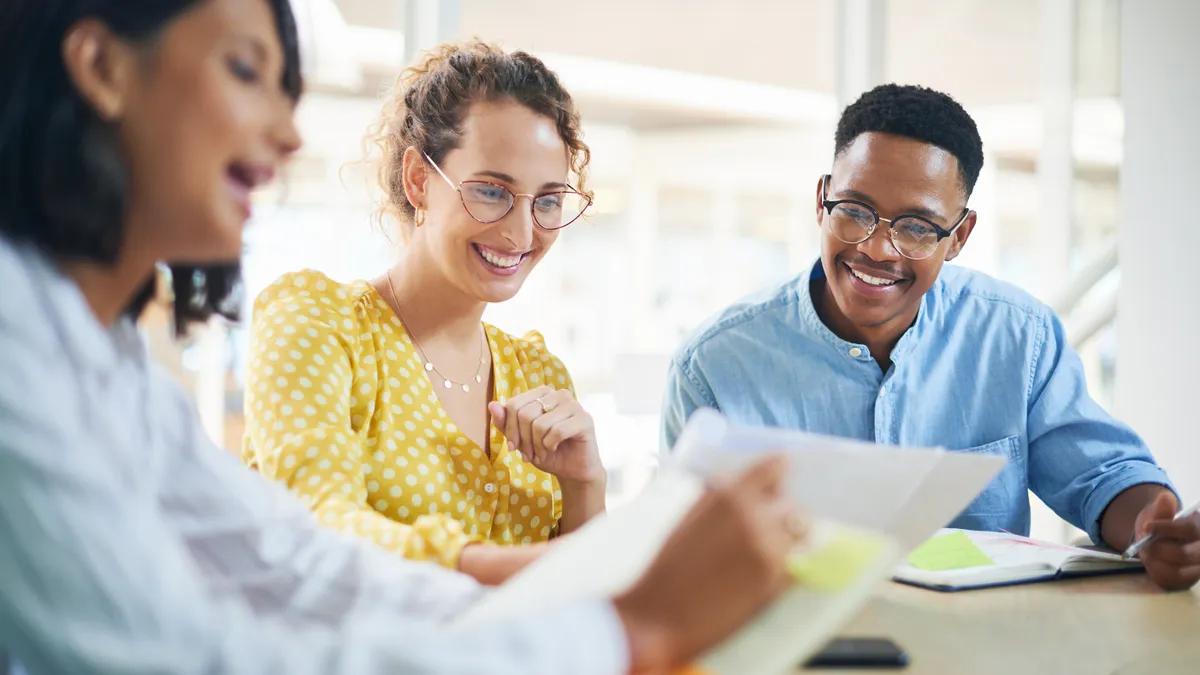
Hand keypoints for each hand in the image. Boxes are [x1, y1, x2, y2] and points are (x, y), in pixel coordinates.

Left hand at [488, 386, 604, 485]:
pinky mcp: (585, 420)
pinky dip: (551, 446)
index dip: (509, 429)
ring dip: (537, 446)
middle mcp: (559, 394)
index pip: (514, 404)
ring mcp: (574, 405)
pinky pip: (558, 431)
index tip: (513, 447)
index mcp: (542, 393)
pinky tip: (555, 449)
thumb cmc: (547, 451)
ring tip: (542, 453)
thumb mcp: (520, 439)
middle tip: (528, 454)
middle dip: (523, 440)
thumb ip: (505, 423)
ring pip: (540, 424)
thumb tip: (492, 405)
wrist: (572, 470)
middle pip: (525, 414)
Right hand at [612, 455, 803, 671]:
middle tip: (766, 528)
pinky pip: (796, 565)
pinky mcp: (774, 581)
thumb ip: (716, 499)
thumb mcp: (687, 519)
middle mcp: (753, 517)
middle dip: (780, 515)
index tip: (784, 471)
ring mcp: (768, 549)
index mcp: (727, 496)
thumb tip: (737, 484)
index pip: (773, 468)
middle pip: (790, 505)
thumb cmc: (664, 569)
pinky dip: (785, 568)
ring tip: (759, 557)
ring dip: (785, 542)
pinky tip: (760, 576)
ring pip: (798, 536)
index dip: (779, 470)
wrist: (656, 616)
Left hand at [1135, 491, 1199, 590]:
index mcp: (1199, 528)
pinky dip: (1155, 570)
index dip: (1166, 528)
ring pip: (1175, 570)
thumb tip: (1165, 497)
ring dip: (1153, 560)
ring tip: (1148, 551)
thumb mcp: (1160, 514)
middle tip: (1144, 543)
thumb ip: (1162, 509)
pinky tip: (1153, 561)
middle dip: (1157, 549)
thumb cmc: (1162, 526)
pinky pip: (1169, 580)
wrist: (1160, 542)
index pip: (1189, 529)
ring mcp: (1199, 567)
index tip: (1147, 527)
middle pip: (1183, 554)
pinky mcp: (1189, 580)